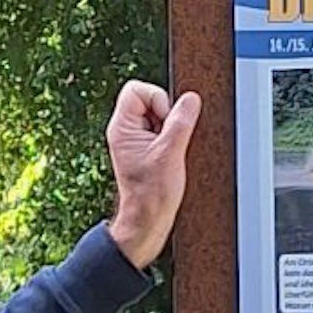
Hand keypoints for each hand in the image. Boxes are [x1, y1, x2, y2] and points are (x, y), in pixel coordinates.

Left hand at [105, 80, 200, 270]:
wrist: (147, 222)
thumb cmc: (151, 195)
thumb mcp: (170, 153)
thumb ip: (181, 121)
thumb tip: (191, 99)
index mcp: (121, 127)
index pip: (136, 89)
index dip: (158, 99)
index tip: (166, 121)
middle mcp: (124, 131)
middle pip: (148, 100)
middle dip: (166, 115)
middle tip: (168, 140)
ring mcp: (134, 141)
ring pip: (157, 116)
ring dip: (169, 130)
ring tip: (169, 153)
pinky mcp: (144, 151)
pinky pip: (160, 132)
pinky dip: (170, 140)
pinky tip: (171, 158)